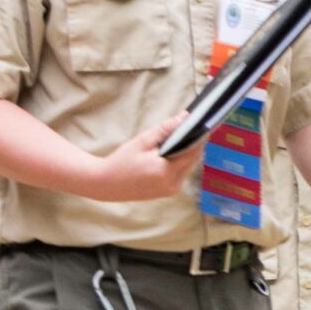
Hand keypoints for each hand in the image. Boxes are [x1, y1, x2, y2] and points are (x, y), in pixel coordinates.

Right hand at [91, 116, 205, 202]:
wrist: (106, 184)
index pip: (193, 152)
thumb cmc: (122, 161)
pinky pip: (180, 174)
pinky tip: (176, 151)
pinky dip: (180, 162)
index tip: (204, 124)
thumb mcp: (142, 141)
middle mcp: (172, 184)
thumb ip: (165, 130)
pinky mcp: (167, 192)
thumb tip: (184, 117)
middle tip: (195, 127)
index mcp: (166, 172)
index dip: (200, 138)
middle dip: (195, 144)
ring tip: (186, 136)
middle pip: (193, 160)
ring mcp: (170, 190)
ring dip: (188, 153)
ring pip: (187, 168)